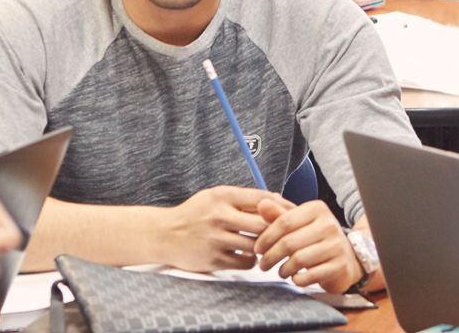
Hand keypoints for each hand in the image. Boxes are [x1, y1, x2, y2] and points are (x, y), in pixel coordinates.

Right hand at [157, 186, 281, 271]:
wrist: (164, 234)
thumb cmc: (195, 214)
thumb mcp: (215, 197)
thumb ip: (243, 198)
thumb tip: (277, 199)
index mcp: (222, 196)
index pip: (262, 199)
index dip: (282, 207)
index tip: (294, 214)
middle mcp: (219, 215)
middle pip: (263, 224)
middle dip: (277, 231)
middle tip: (285, 235)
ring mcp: (215, 238)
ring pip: (256, 245)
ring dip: (264, 247)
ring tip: (265, 246)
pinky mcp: (212, 258)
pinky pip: (245, 262)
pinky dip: (251, 260)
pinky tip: (247, 256)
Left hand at [254, 199, 362, 292]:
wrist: (347, 258)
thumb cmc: (317, 239)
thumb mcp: (299, 224)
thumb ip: (279, 215)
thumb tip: (261, 204)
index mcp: (317, 209)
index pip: (284, 221)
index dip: (266, 237)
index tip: (258, 248)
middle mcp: (329, 225)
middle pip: (289, 242)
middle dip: (270, 256)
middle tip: (263, 264)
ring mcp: (337, 246)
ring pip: (299, 260)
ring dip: (283, 269)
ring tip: (280, 271)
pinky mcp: (340, 266)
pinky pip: (311, 275)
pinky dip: (298, 279)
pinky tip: (295, 278)